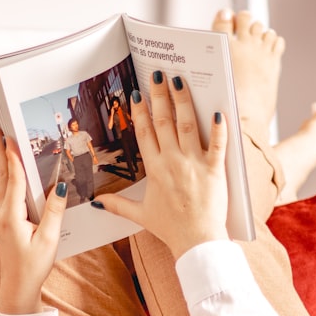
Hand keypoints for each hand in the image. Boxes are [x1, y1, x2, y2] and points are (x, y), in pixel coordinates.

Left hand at [0, 127, 66, 313]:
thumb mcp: (48, 240)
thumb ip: (54, 211)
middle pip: (2, 174)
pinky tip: (11, 170)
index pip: (14, 178)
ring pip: (3, 181)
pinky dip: (8, 175)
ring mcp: (2, 216)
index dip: (13, 155)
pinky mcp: (5, 220)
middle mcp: (2, 212)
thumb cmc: (32, 268)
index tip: (10, 135)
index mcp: (11, 215)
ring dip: (2, 160)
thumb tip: (60, 184)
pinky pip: (6, 191)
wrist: (17, 289)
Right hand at [95, 73, 228, 258]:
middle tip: (158, 74)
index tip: (137, 94)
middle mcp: (173, 163)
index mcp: (155, 170)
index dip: (140, 113)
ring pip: (187, 126)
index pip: (145, 134)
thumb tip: (96, 203)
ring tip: (180, 81)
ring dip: (184, 101)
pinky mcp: (215, 170)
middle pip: (164, 122)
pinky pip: (218, 145)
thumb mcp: (141, 215)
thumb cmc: (171, 228)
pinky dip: (219, 128)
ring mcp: (195, 165)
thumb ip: (118, 205)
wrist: (197, 241)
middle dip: (160, 95)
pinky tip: (219, 111)